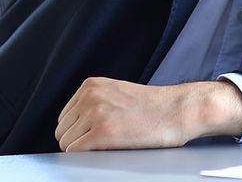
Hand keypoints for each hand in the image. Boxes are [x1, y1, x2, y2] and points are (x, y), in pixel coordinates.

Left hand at [55, 77, 241, 151]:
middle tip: (105, 141)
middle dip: (78, 140)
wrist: (180, 110)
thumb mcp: (118, 93)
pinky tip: (109, 149)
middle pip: (62, 131)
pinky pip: (75, 152)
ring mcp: (95, 114)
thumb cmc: (154, 106)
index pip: (64, 117)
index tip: (97, 133)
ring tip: (111, 143)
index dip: (78, 130)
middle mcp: (90, 96)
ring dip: (85, 149)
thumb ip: (94, 102)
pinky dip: (87, 157)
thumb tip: (71, 126)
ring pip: (67, 143)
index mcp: (92, 85)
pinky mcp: (102, 132)